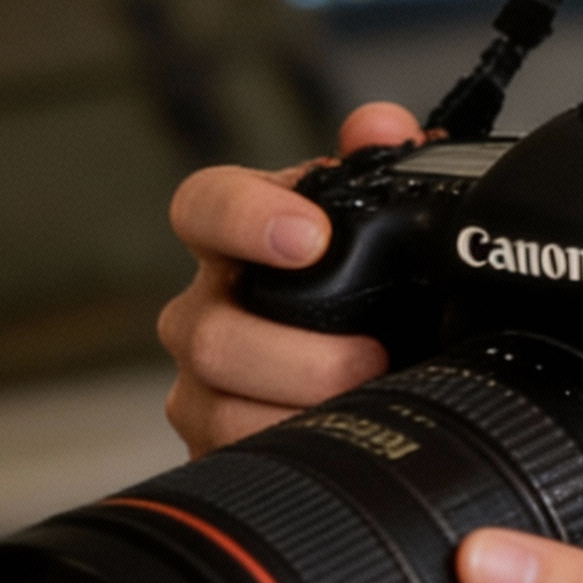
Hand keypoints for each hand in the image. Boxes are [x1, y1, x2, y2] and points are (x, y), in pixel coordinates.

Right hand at [156, 99, 425, 454]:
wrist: (374, 370)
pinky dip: (292, 450)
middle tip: (372, 354)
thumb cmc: (363, 285)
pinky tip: (342, 441)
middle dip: (297, 352)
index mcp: (238, 236)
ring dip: (299, 409)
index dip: (245, 218)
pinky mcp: (211, 443)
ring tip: (366, 401)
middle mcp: (206, 307)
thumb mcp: (379, 220)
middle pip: (209, 331)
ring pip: (216, 403)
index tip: (308, 236)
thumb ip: (381, 161)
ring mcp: (201, 381)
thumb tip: (381, 127)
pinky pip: (231, 455)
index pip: (204, 207)